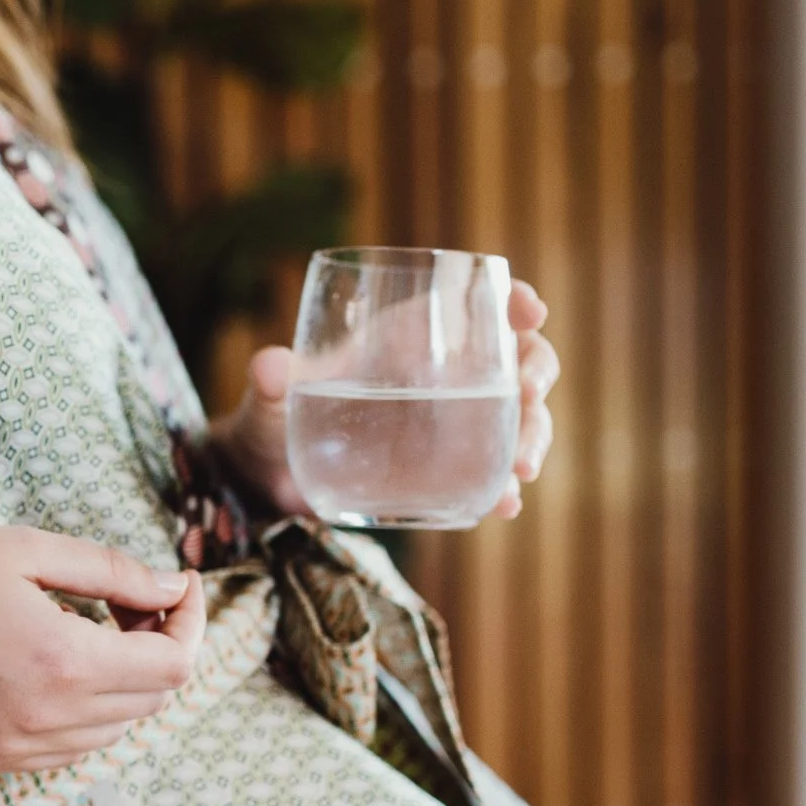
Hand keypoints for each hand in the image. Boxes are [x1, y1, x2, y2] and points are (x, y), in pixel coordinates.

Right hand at [0, 525, 204, 772]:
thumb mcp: (23, 550)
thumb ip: (109, 570)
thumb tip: (170, 586)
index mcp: (63, 661)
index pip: (174, 665)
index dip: (190, 622)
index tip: (177, 585)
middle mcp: (49, 718)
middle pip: (154, 699)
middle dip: (159, 646)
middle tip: (128, 597)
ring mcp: (21, 748)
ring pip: (118, 728)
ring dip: (125, 681)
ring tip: (91, 628)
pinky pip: (75, 748)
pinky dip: (88, 711)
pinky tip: (59, 667)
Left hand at [206, 278, 562, 519]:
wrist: (273, 476)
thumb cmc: (279, 413)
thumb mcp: (275, 395)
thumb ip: (274, 380)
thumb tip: (269, 368)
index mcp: (411, 336)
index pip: (477, 305)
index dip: (511, 301)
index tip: (529, 310)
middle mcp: (445, 376)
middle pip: (517, 361)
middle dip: (537, 373)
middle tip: (527, 396)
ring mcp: (452, 427)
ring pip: (517, 421)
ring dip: (533, 439)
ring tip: (522, 469)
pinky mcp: (446, 474)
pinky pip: (490, 477)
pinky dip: (503, 490)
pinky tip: (505, 504)